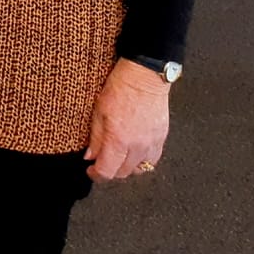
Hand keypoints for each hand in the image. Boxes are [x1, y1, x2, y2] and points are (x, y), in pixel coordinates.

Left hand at [84, 58, 171, 183]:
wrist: (145, 77)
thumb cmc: (119, 90)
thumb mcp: (98, 112)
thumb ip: (95, 138)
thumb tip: (91, 157)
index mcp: (119, 140)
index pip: (107, 171)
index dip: (96, 175)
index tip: (91, 170)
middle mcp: (137, 146)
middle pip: (123, 173)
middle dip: (110, 171)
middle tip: (102, 161)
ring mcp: (152, 144)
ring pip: (139, 169)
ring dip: (127, 168)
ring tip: (118, 157)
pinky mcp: (162, 139)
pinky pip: (152, 160)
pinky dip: (142, 161)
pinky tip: (134, 152)